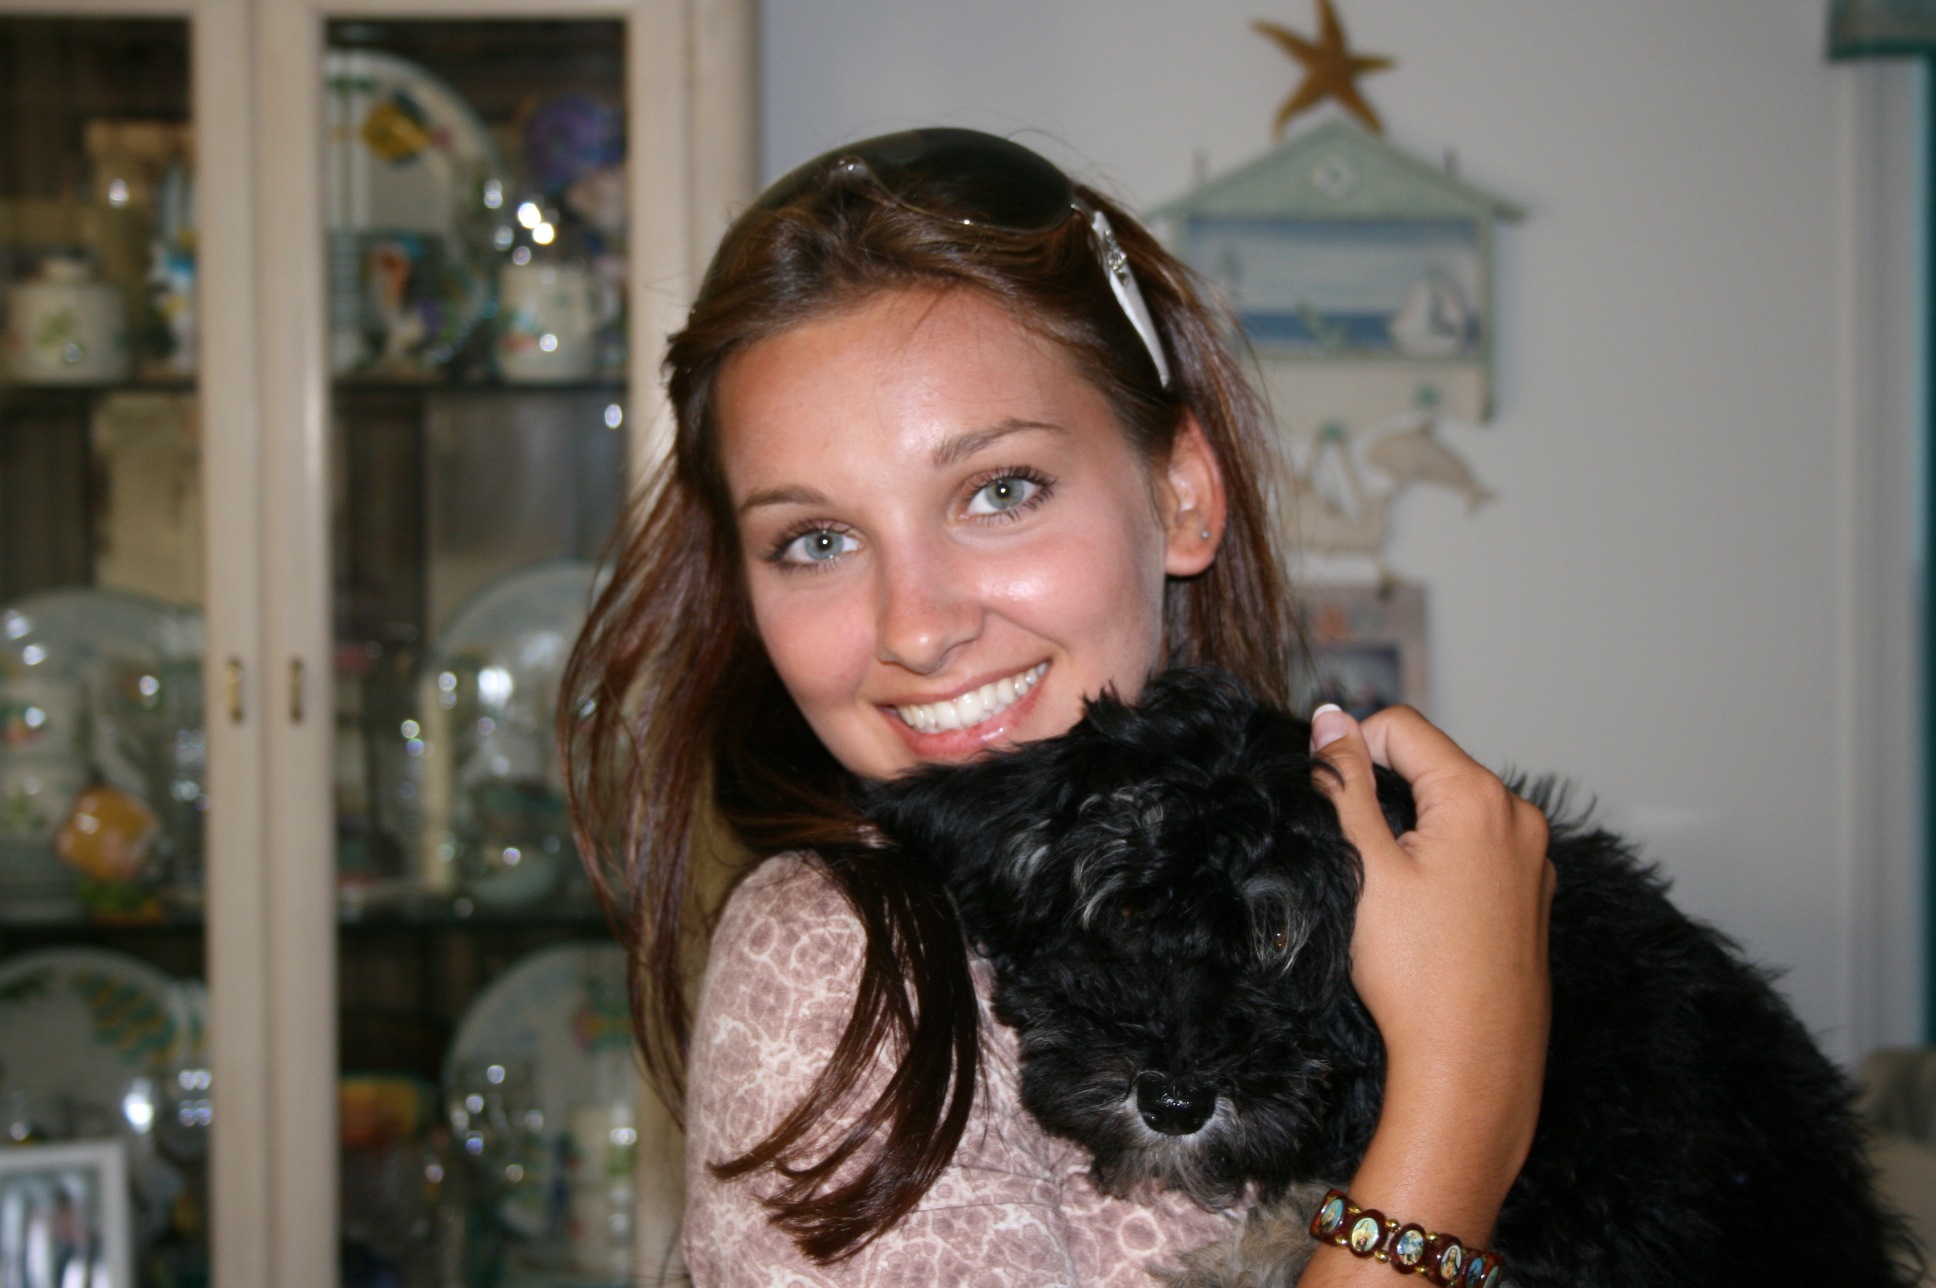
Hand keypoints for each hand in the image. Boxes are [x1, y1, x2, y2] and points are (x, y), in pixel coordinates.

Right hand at [1297, 704, 1551, 1283]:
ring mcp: (1533, 859)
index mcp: (1480, 799)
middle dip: (1385, 792)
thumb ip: (1346, 783)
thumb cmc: (1419, 975)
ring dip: (1413, 828)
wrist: (1472, 1067)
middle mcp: (1519, 818)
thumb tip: (1331, 720)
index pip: (1402, 727)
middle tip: (1355, 856)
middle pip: (1432, 765)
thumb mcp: (1366, 866)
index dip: (1352, 750)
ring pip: (1454, 809)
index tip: (1328, 798)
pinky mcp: (1532, 895)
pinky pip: (1478, 848)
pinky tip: (1424, 914)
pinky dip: (1443, 860)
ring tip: (1388, 893)